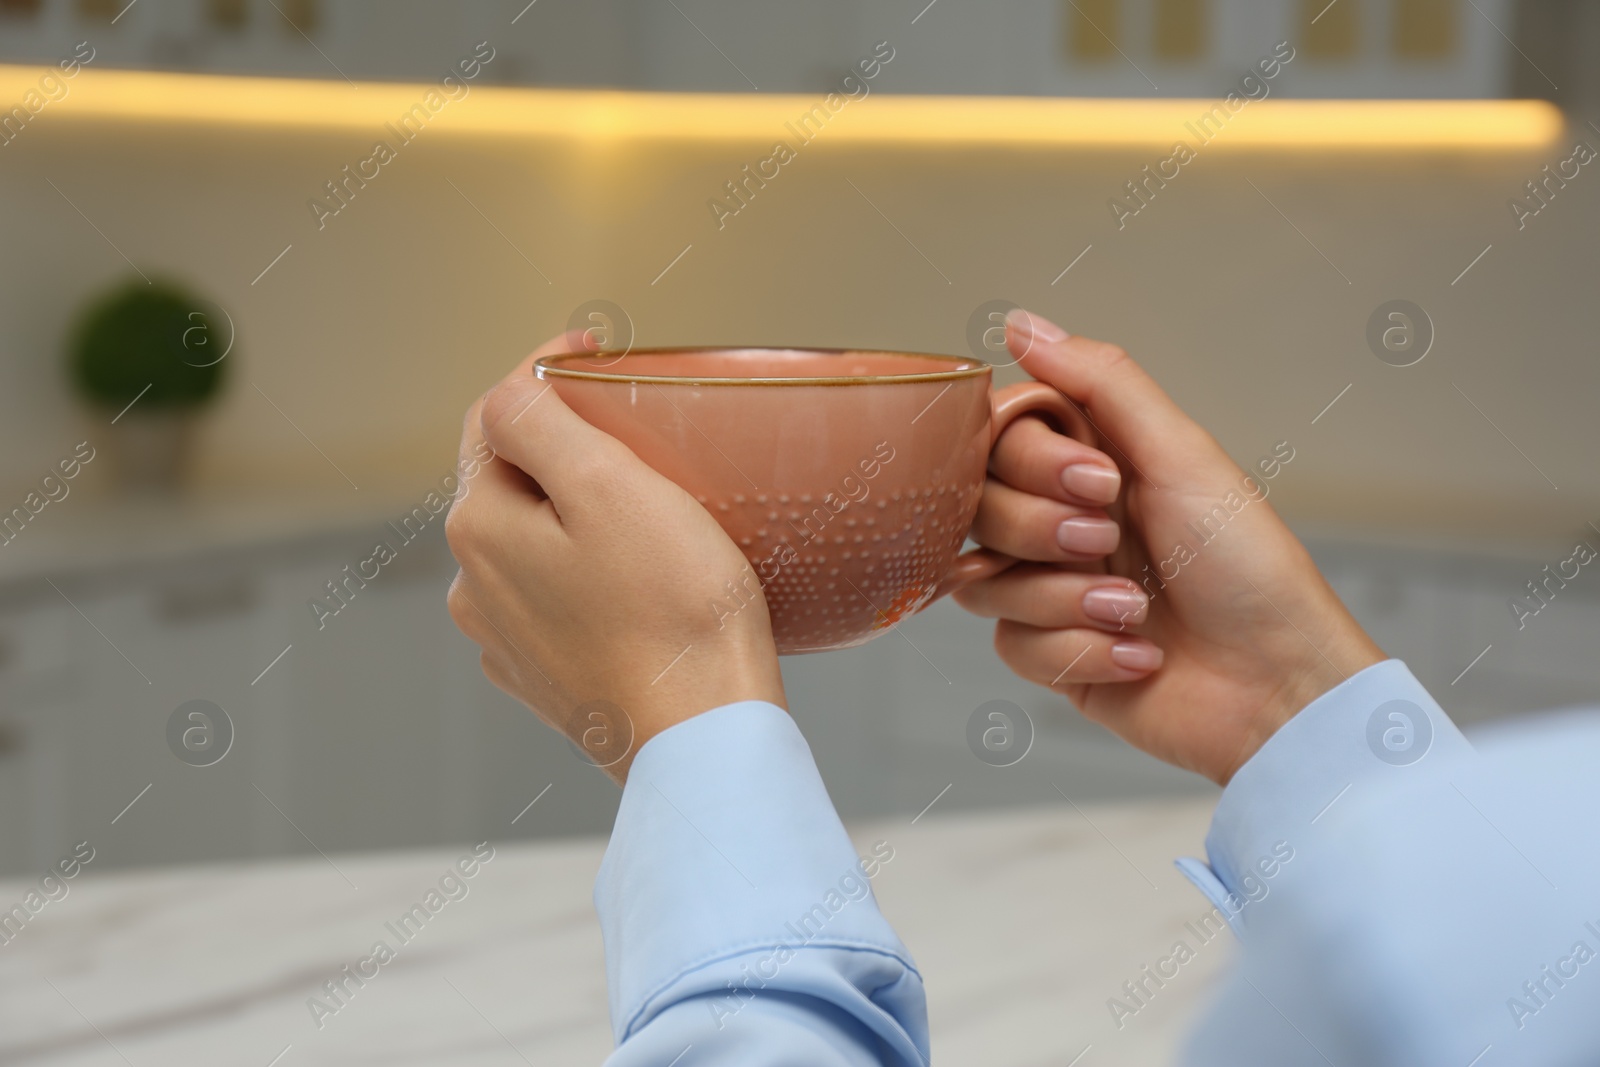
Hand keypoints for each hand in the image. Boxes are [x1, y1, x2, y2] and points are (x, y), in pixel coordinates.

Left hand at [445, 332, 786, 783]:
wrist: (704, 736)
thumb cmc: (675, 610)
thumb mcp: (608, 485)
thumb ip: (539, 420)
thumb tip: (509, 390)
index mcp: (479, 527)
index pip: (495, 415)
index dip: (544, 370)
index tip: (597, 349)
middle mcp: (476, 586)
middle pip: (513, 480)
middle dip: (564, 444)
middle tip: (636, 428)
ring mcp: (509, 641)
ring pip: (537, 543)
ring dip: (577, 513)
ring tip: (649, 508)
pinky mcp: (550, 681)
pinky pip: (563, 600)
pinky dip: (593, 574)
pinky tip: (642, 581)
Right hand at [954, 310, 1385, 784]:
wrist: (1277, 683)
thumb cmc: (1248, 566)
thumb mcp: (1180, 455)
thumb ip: (1098, 382)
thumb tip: (1022, 323)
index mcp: (1090, 460)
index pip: (998, 436)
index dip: (1031, 460)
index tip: (1099, 479)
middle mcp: (1061, 518)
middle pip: (977, 505)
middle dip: (1043, 531)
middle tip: (1109, 540)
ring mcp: (1051, 588)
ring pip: (983, 579)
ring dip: (1065, 598)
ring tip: (1136, 610)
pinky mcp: (1051, 654)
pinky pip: (1011, 643)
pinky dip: (1079, 651)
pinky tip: (1138, 654)